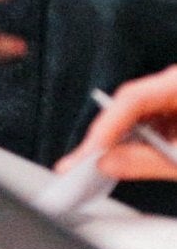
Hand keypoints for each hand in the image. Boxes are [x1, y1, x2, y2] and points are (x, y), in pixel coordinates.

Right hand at [61, 67, 176, 182]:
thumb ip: (147, 162)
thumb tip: (107, 163)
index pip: (131, 99)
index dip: (105, 127)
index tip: (87, 154)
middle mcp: (173, 85)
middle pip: (128, 105)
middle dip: (107, 135)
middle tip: (80, 161)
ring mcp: (174, 95)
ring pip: (136, 113)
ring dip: (122, 139)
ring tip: (99, 162)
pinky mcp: (176, 109)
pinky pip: (148, 120)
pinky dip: (138, 140)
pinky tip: (126, 156)